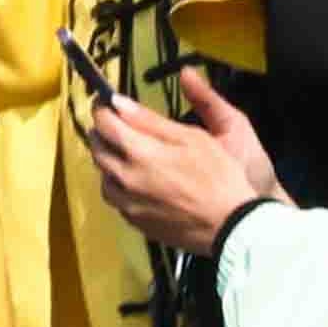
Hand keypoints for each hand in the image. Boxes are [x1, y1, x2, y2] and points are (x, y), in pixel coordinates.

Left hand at [88, 70, 286, 256]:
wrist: (231, 224)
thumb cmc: (218, 175)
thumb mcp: (191, 138)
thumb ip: (150, 121)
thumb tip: (117, 102)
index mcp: (138, 153)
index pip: (104, 124)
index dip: (103, 108)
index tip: (106, 102)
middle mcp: (124, 178)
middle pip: (97, 149)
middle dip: (103, 132)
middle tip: (116, 124)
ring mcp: (126, 203)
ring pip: (103, 174)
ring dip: (108, 159)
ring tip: (127, 153)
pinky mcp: (134, 221)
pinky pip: (114, 196)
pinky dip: (118, 183)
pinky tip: (136, 180)